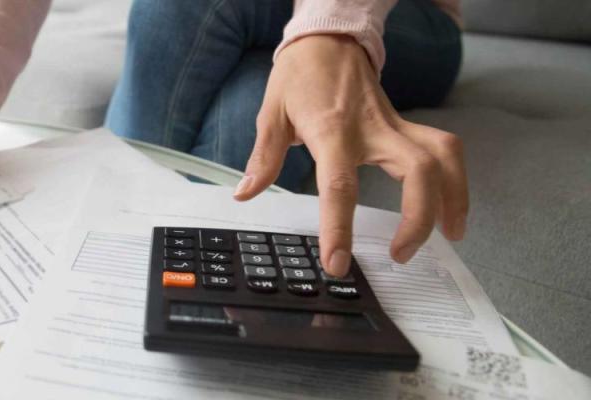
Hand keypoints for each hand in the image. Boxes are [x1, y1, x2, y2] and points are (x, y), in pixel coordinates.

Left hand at [234, 35, 467, 276]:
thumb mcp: (272, 113)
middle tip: (401, 253)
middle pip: (417, 172)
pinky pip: (444, 150)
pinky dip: (455, 179)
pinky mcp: (407, 126)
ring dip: (453, 198)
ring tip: (450, 235)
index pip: (340, 186)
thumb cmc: (299, 76)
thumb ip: (263, 158)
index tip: (338, 262)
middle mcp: (373, 129)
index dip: (340, 227)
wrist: (327, 39)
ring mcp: (395, 125)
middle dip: (418, 218)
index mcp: (333, 131)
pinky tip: (449, 208)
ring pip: (443, 158)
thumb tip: (246, 193)